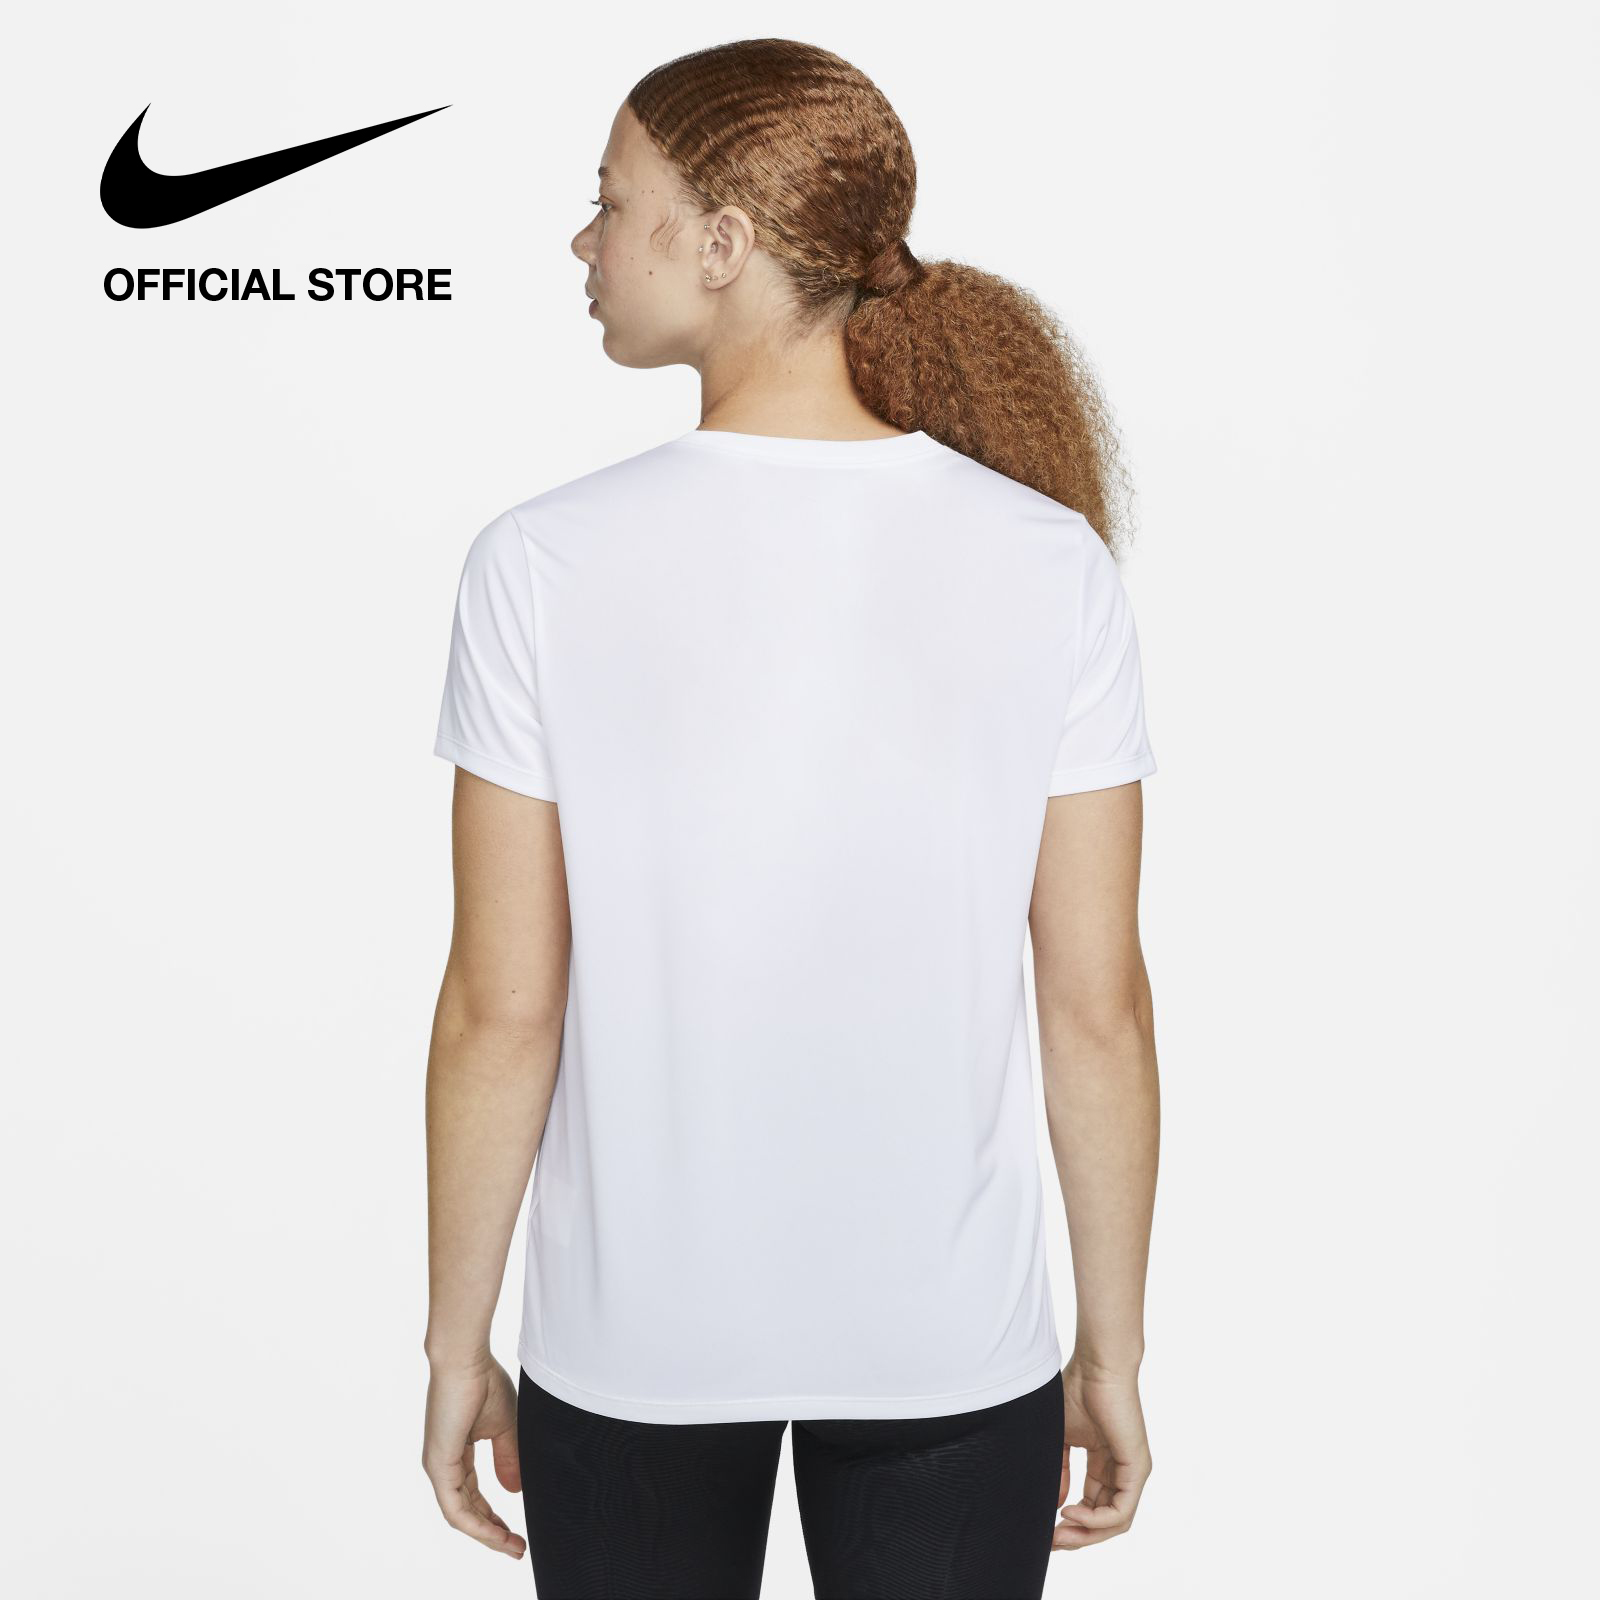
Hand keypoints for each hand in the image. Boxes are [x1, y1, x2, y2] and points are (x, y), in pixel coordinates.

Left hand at [422, 1353, 525, 1558]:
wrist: (466, 1358)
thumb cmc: (483, 1381)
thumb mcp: (504, 1426)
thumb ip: (507, 1458)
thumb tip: (513, 1490)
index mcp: (455, 1452)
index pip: (473, 1494)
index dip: (494, 1515)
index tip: (516, 1531)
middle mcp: (443, 1463)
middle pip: (467, 1509)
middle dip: (493, 1531)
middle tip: (517, 1547)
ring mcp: (437, 1467)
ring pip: (460, 1515)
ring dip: (487, 1534)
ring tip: (512, 1547)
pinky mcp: (438, 1466)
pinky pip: (456, 1508)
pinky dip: (477, 1524)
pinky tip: (496, 1534)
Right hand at [1053, 1354, 1151, 1550]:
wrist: (1096, 1366)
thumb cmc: (1077, 1390)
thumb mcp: (1061, 1438)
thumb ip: (1060, 1471)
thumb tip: (1056, 1504)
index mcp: (1104, 1464)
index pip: (1091, 1505)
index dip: (1069, 1522)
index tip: (1045, 1531)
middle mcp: (1121, 1472)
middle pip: (1103, 1520)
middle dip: (1076, 1536)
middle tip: (1051, 1542)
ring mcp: (1132, 1472)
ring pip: (1114, 1523)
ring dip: (1086, 1534)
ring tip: (1060, 1533)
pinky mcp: (1137, 1469)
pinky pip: (1121, 1511)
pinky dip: (1096, 1519)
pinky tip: (1071, 1512)